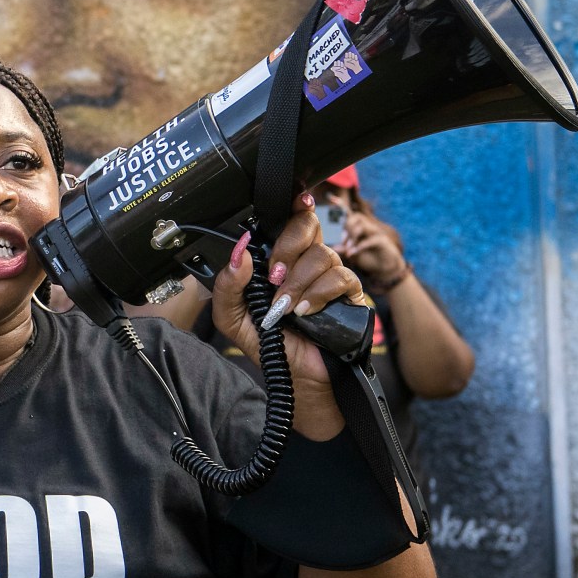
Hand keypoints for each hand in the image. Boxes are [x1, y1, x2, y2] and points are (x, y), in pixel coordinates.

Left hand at [209, 192, 369, 375]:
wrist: (293, 377)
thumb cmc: (267, 343)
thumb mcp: (231, 317)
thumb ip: (227, 285)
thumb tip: (239, 253)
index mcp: (280, 257)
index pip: (290, 219)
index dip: (296, 204)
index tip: (296, 200)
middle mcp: (306, 260)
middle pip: (308, 224)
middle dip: (288, 245)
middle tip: (274, 276)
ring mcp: (330, 275)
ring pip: (322, 254)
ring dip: (298, 282)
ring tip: (285, 309)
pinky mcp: (350, 294)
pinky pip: (340, 277)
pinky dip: (318, 293)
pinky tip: (305, 312)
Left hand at [340, 210, 407, 282]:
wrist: (385, 269)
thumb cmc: (369, 258)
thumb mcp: (354, 253)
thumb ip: (345, 248)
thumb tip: (334, 247)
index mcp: (359, 227)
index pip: (350, 213)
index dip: (341, 205)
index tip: (331, 198)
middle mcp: (368, 227)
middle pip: (356, 217)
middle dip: (347, 227)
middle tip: (342, 240)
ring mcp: (376, 233)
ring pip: (363, 226)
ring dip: (352, 236)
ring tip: (348, 248)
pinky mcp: (382, 241)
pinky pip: (370, 240)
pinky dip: (359, 247)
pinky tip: (351, 253)